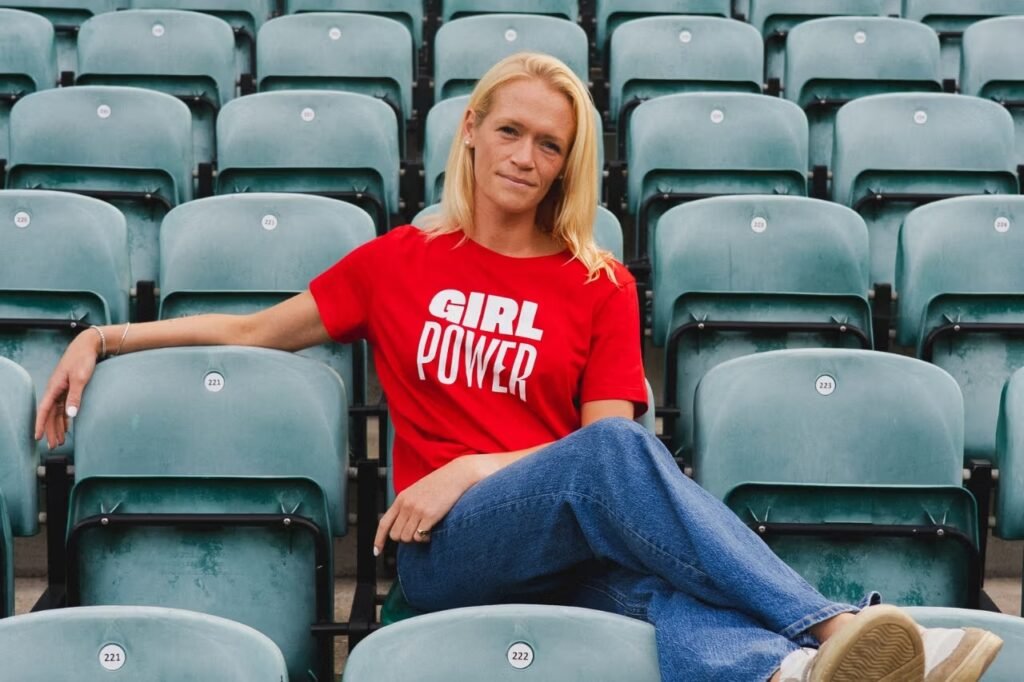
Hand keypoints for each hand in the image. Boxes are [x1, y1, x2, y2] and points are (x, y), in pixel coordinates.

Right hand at [34, 329, 101, 449]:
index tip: (38, 437)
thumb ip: (75, 396)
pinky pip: (64, 407)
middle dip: (51, 430)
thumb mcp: (80, 378)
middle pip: (51, 414)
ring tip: (60, 440)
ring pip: (57, 412)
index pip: (45, 410)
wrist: (87, 345)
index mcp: (54, 387)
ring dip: (58, 426)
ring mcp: (62, 389)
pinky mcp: (69, 388)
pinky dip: (65, 418)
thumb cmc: (83, 360)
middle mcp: (56, 390)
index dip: (41, 424)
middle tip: (53, 446)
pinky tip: (67, 427)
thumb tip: (70, 415)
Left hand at [373, 457, 479, 555]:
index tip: (377, 551)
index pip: (384, 523)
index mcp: (402, 499)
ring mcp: (417, 510)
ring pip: (406, 538)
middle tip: (416, 533)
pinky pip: (419, 537)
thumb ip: (408, 506)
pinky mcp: (430, 515)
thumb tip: (403, 525)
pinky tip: (432, 531)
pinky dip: (424, 539)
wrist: (457, 475)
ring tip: (426, 530)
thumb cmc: (440, 484)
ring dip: (416, 539)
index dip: (379, 539)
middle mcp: (406, 505)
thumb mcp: (417, 492)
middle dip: (404, 538)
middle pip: (395, 535)